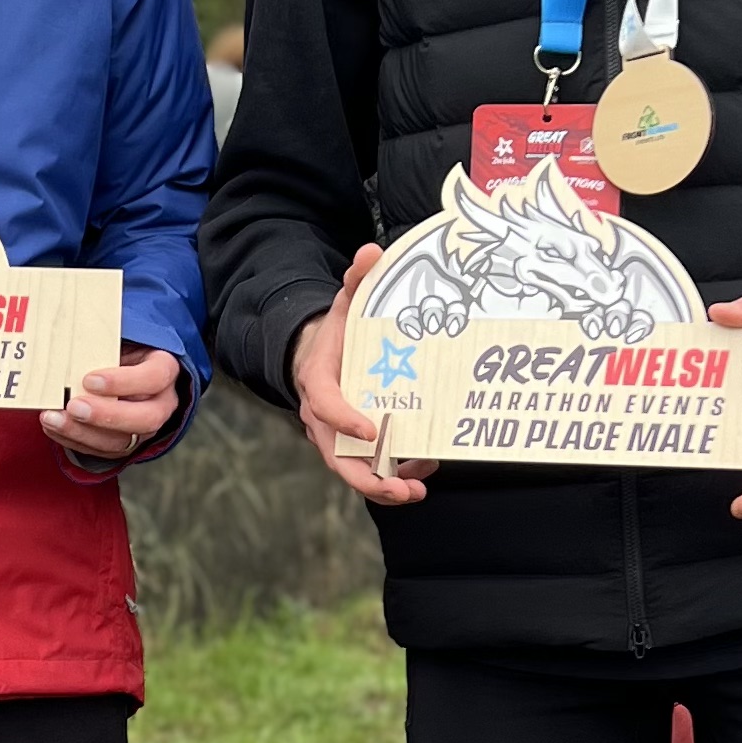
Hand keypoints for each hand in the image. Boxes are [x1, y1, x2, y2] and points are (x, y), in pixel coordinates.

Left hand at [44, 344, 180, 461]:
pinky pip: (102, 450)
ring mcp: (145, 428)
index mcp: (164, 370)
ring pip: (122, 441)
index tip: (89, 379)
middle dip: (106, 416)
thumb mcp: (115, 339)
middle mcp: (162, 403)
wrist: (117, 369)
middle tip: (73, 406)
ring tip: (53, 419)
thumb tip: (70, 342)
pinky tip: (53, 426)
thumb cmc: (114, 349)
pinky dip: (74, 440)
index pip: (155, 378)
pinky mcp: (125, 445)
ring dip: (83, 433)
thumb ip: (101, 343)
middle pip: (146, 419)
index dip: (123, 381)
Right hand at [291, 251, 434, 505]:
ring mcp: (339, 437)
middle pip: (336, 456)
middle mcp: (324, 419)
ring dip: (384, 486)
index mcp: (318, 384)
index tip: (372, 430)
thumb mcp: (344, 303)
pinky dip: (395, 475)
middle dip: (367, 477)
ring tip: (416, 491)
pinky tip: (423, 471)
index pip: (324, 406)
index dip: (344, 420)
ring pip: (354, 470)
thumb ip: (356, 280)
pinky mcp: (355, 447)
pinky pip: (371, 468)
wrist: (322, 356)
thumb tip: (372, 251)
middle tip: (399, 488)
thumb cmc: (338, 332)